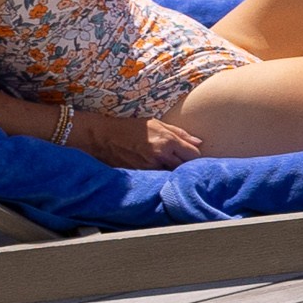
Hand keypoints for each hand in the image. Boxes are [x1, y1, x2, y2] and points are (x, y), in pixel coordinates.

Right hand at [81, 110, 199, 167]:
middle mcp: (161, 156)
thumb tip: (198, 142)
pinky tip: (159, 172)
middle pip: (185, 167)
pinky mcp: (141, 175)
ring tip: (171, 167)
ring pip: (172, 175)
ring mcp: (150, 167)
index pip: (193, 154)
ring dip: (175, 172)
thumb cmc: (130, 128)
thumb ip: (179, 133)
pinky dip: (161, 176)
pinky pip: (158, 178)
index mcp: (167, 141)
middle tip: (185, 163)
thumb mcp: (156, 124)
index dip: (195, 155)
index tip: (192, 155)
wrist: (104, 138)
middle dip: (188, 166)